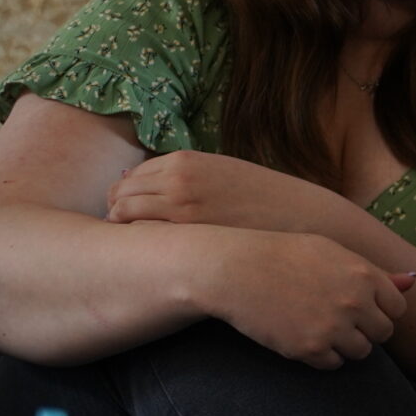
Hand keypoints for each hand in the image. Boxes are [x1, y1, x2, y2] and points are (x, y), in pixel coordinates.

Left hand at [107, 151, 338, 232]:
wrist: (299, 216)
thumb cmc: (262, 197)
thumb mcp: (223, 171)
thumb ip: (186, 175)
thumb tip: (144, 185)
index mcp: (186, 161)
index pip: (132, 175)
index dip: (126, 193)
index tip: (130, 210)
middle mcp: (177, 181)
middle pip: (120, 194)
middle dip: (116, 211)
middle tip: (125, 231)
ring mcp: (180, 209)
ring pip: (123, 215)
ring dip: (121, 228)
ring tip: (135, 245)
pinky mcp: (187, 235)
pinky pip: (141, 236)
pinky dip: (137, 242)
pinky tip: (151, 254)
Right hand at [200, 231, 414, 369]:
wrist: (236, 270)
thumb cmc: (286, 255)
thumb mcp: (335, 253)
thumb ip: (377, 272)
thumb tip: (414, 281)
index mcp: (365, 275)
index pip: (398, 308)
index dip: (380, 309)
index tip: (361, 307)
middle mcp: (355, 303)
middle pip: (383, 333)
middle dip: (366, 329)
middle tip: (340, 320)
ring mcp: (333, 328)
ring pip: (361, 352)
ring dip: (346, 345)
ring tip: (322, 328)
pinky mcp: (309, 349)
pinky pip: (333, 364)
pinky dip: (324, 357)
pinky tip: (306, 337)